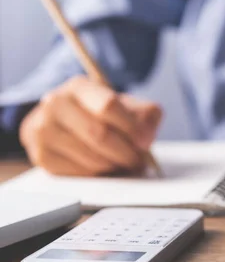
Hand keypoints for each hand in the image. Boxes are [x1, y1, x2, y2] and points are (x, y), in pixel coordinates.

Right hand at [19, 76, 161, 175]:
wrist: (64, 121)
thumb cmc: (101, 114)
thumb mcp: (125, 104)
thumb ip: (145, 114)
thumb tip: (146, 137)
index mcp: (79, 87)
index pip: (108, 106)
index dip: (132, 127)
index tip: (145, 141)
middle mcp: (56, 104)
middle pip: (99, 135)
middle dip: (125, 152)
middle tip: (139, 160)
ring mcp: (44, 130)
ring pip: (90, 157)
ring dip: (114, 165)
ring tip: (124, 162)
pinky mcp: (41, 156)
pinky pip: (79, 173)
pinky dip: (99, 173)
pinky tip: (105, 166)